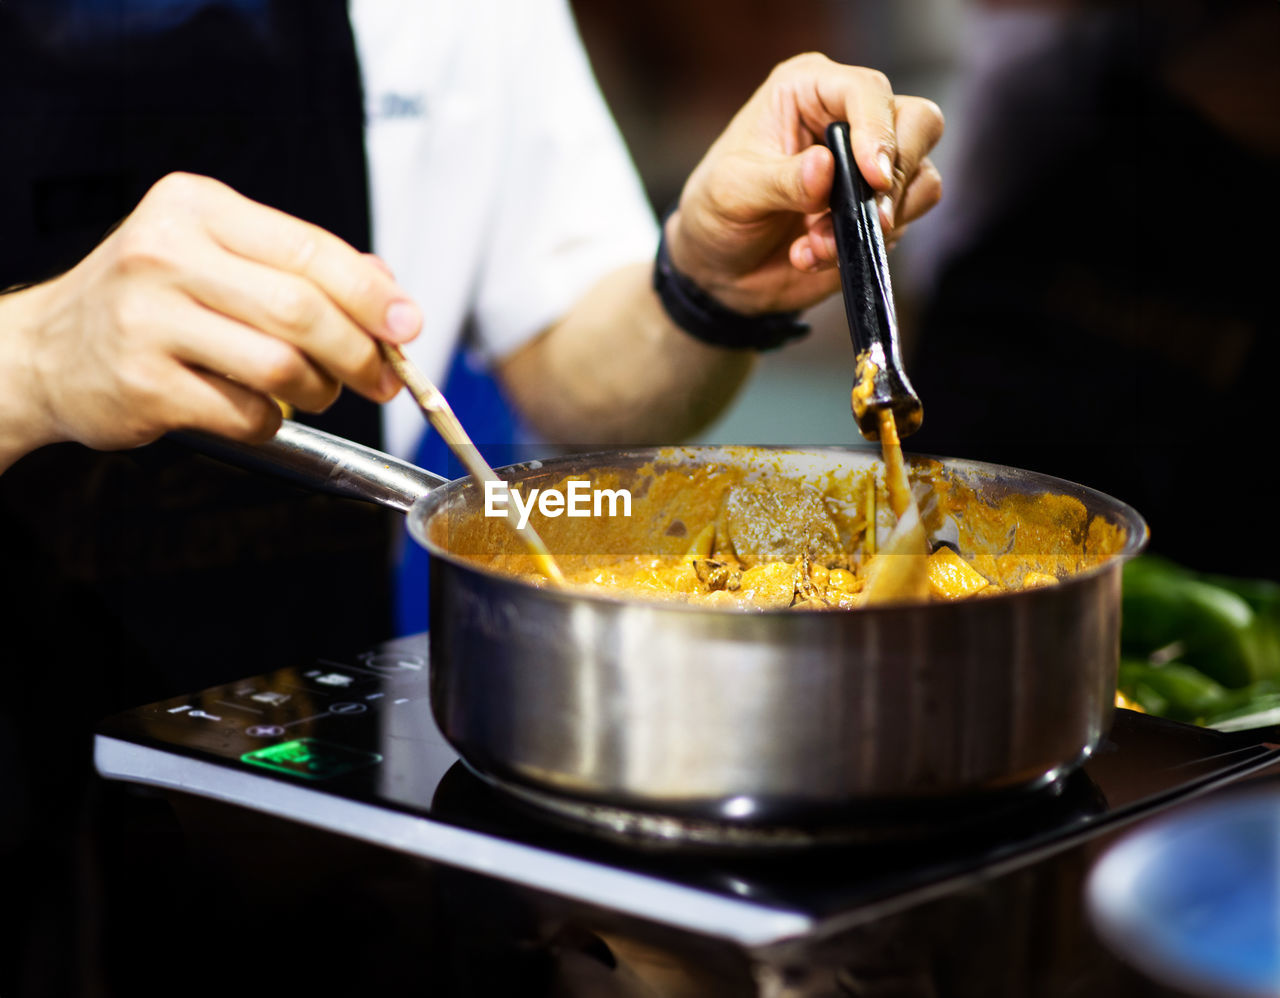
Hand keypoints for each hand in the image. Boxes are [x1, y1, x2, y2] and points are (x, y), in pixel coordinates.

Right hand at [3, 172, 418, 455]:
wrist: (47, 351)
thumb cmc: (149, 301)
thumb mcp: (217, 255)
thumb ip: (300, 266)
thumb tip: (390, 295)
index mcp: (195, 208)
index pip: (309, 249)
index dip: (371, 294)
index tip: (407, 325)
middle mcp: (165, 253)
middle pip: (302, 310)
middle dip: (360, 352)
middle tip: (383, 377)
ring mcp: (148, 320)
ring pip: (281, 365)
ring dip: (322, 390)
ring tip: (320, 390)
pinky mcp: (144, 383)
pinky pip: (247, 412)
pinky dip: (273, 419)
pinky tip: (260, 407)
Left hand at [666, 53, 944, 315]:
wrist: (720, 271)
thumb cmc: (717, 214)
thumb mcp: (734, 192)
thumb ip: (782, 181)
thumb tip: (826, 168)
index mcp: (807, 90)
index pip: (867, 91)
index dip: (878, 131)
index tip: (873, 177)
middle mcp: (847, 118)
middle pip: (918, 123)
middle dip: (897, 174)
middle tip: (869, 216)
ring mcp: (869, 166)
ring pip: (921, 176)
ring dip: (877, 220)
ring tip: (816, 245)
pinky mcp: (878, 208)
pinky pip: (905, 221)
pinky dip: (870, 244)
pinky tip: (817, 256)